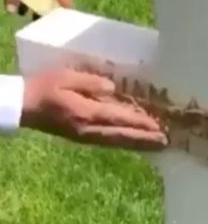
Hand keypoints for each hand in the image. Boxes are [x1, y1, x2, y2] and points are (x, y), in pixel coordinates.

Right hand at [20, 68, 167, 150]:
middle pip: (123, 136)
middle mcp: (89, 129)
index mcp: (86, 113)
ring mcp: (85, 136)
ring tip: (159, 146)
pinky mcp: (82, 138)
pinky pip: (109, 142)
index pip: (120, 119)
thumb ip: (90, 83)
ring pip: (118, 142)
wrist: (22, 106)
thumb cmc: (44, 87)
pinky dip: (126, 143)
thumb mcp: (66, 77)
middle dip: (146, 139)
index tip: (160, 126)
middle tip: (168, 142)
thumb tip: (112, 89)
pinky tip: (136, 143)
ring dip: (139, 144)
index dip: (141, 123)